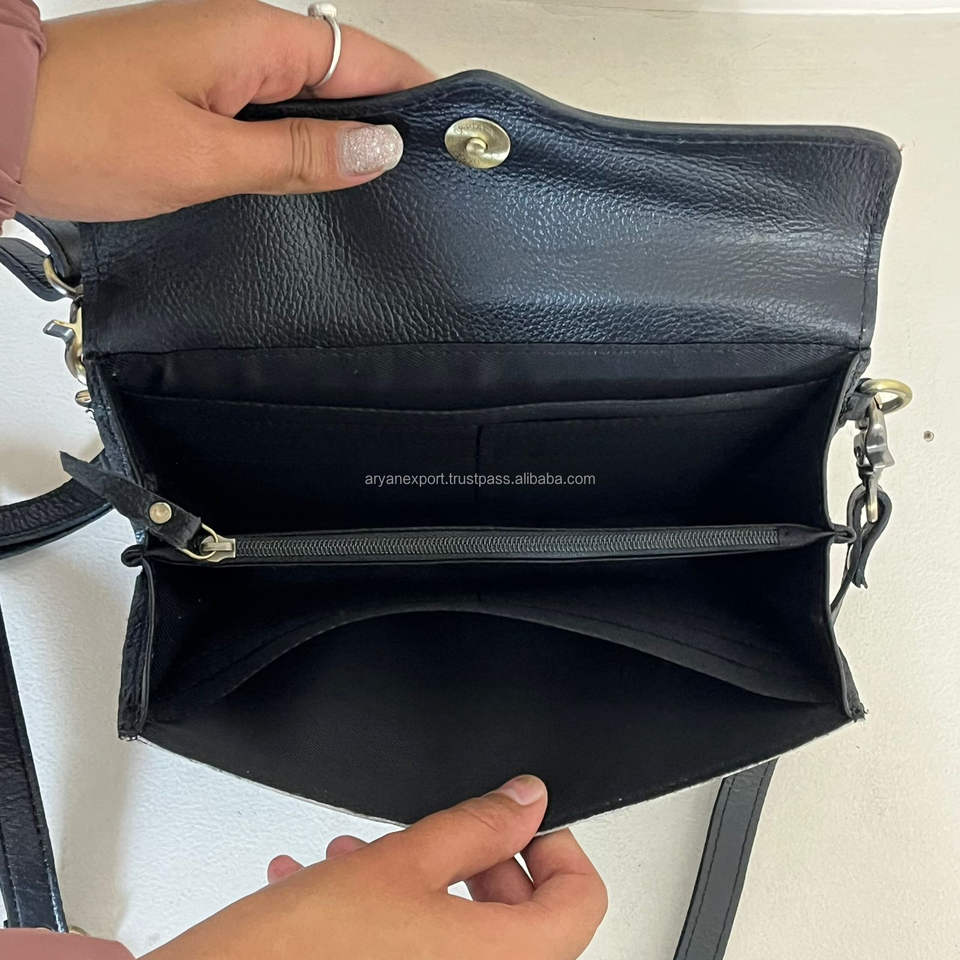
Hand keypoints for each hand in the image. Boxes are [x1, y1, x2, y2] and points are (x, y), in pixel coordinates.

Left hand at [20, 0, 433, 220]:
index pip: (364, 58)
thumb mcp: (208, 158)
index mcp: (251, 37)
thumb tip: (378, 150)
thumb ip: (299, 155)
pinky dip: (298, 136)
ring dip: (342, 129)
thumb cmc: (82, 132)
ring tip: (380, 179)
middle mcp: (236, 34)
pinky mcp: (192, 84)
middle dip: (386, 114)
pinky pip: (267, 104)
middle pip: (340, 70)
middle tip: (425, 168)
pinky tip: (311, 172)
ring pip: (305, 90)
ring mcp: (213, 57)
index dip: (414, 92)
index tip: (453, 131)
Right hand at [142, 775, 606, 959]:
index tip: (518, 822)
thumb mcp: (400, 862)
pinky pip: (418, 956)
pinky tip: (330, 891)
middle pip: (528, 920)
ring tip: (360, 856)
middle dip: (477, 863)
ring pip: (463, 935)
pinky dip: (390, 922)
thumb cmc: (302, 954)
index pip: (583, 900)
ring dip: (423, 887)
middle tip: (439, 837)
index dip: (556, 847)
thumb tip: (526, 800)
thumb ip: (475, 825)